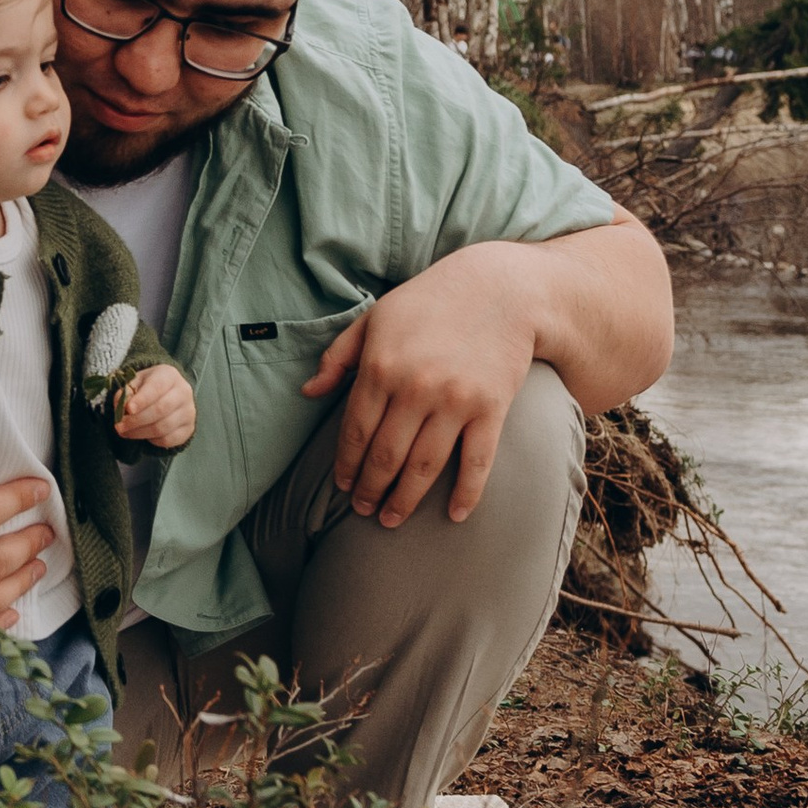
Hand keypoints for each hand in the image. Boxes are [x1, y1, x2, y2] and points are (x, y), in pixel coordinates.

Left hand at [112, 362, 195, 449]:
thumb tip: (122, 406)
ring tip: (125, 432)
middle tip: (119, 426)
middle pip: (160, 409)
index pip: (157, 387)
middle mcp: (183, 392)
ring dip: (140, 432)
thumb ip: (127, 391)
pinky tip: (142, 434)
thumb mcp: (135, 382)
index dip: (142, 400)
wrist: (169, 394)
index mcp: (169, 375)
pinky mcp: (188, 428)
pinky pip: (168, 440)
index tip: (128, 409)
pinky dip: (152, 440)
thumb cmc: (148, 387)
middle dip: (136, 420)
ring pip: (163, 427)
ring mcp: (188, 411)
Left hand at [300, 252, 540, 529]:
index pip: (355, 431)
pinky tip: (455, 516)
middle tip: (363, 510)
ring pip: (423, 466)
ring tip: (391, 519)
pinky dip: (466, 493)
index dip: (346, 464)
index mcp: (381, 366)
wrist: (499, 287)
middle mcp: (415, 388)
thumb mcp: (375, 318)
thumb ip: (338, 357)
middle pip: (385, 456)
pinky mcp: (492, 408)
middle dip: (370, 489)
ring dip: (405, 500)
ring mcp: (455, 400)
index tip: (342, 486)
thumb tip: (308, 392)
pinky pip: (477, 462)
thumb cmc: (429, 302)